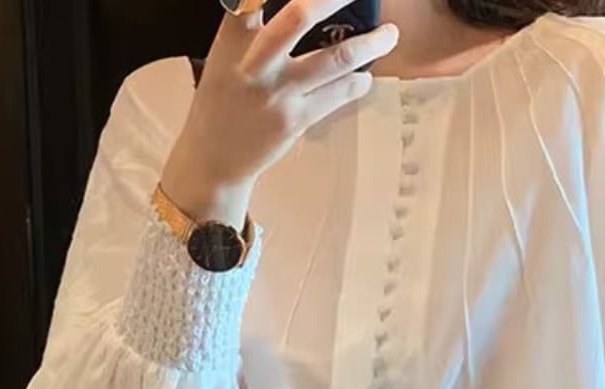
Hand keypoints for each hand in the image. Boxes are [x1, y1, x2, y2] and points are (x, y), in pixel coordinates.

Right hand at [161, 0, 398, 225]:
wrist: (214, 158)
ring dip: (369, 45)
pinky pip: (337, 95)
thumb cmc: (223, 103)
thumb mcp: (225, 58)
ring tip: (390, 34)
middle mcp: (256, 62)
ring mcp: (278, 93)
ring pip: (334, 59)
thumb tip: (303, 13)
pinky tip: (366, 76)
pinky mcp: (295, 120)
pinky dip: (357, 82)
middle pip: (299, 16)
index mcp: (233, 39)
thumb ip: (252, 30)